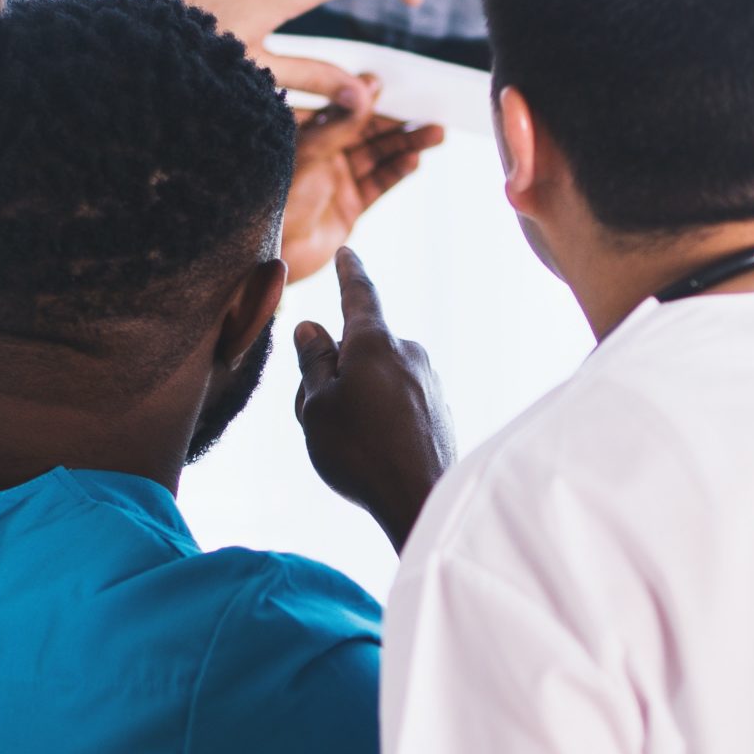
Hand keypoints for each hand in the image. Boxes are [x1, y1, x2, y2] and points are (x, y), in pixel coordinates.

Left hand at [282, 76, 446, 281]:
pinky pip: (378, 184)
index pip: (340, 108)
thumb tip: (368, 89)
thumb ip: (340, 123)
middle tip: (428, 114)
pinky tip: (414, 160)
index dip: (364, 96)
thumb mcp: (308, 153)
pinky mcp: (349, 207)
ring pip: (378, 156)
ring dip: (406, 145)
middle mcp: (322, 154)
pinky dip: (397, 172)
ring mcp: (337, 181)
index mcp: (303, 135)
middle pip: (366, 132)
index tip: (386, 84)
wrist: (270, 254)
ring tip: (435, 134)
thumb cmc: (274, 199)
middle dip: (397, 124)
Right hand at [295, 248, 454, 552]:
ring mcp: (430, 382)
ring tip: (346, 443)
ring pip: (378, 379)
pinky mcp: (440, 410)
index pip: (359, 295)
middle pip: (361, 349)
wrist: (422, 500)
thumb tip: (313, 327)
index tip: (349, 253)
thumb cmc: (360, 452)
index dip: (349, 273)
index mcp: (375, 343)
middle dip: (335, 372)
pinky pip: (399, 402)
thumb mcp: (316, 405)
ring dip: (357, 398)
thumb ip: (313, 361)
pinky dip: (382, 417)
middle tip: (314, 415)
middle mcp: (409, 353)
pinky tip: (377, 453)